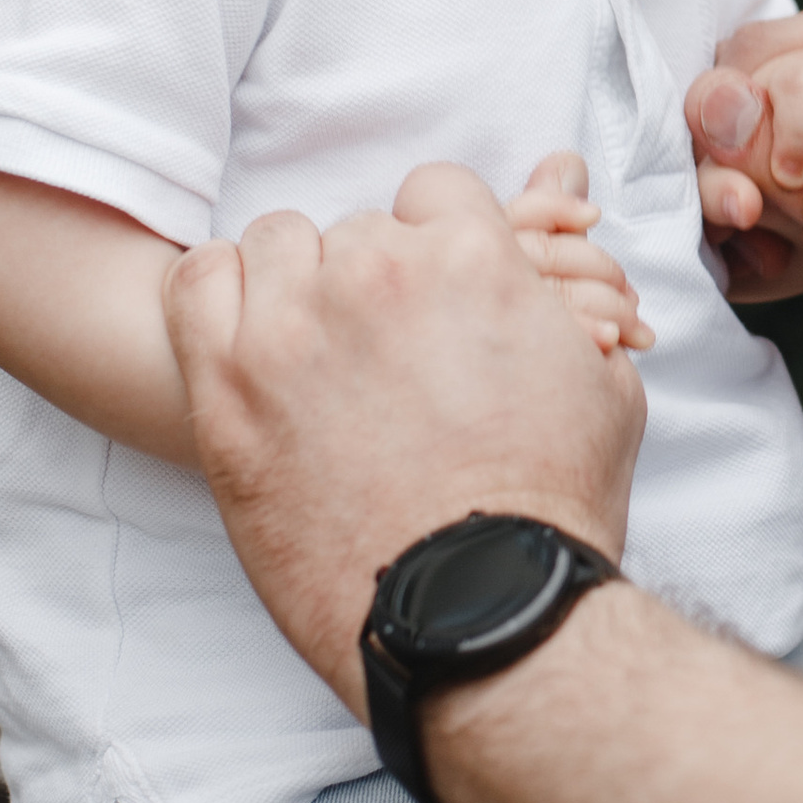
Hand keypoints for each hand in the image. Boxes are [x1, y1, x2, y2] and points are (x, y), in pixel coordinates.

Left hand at [163, 164, 645, 711]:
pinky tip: (251, 341)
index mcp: (472, 256)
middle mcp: (377, 271)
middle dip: (377, 279)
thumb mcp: (604, 387)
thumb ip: (570, 310)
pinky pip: (198, 282)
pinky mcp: (226, 387)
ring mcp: (291, 326)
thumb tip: (549, 282)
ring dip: (298, 284)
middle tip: (391, 354)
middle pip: (360, 228)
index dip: (443, 240)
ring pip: (278, 244)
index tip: (440, 293)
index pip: (436, 191)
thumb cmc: (547, 510)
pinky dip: (221, 295)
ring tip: (321, 354)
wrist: (474, 611)